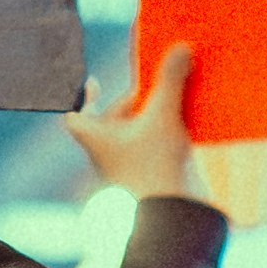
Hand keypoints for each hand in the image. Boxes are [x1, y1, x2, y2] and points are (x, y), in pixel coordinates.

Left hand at [72, 40, 199, 202]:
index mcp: (95, 138)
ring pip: (139, 132)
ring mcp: (129, 167)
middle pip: (116, 118)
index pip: (75, 116)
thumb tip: (180, 47)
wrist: (173, 220)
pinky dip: (169, 133)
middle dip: (139, 100)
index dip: (83, 98)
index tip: (95, 82)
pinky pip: (156, 147)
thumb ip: (170, 80)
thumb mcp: (163, 116)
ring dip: (157, 115)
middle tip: (162, 84)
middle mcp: (108, 153)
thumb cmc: (154, 168)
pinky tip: (190, 123)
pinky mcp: (151, 176)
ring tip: (179, 97)